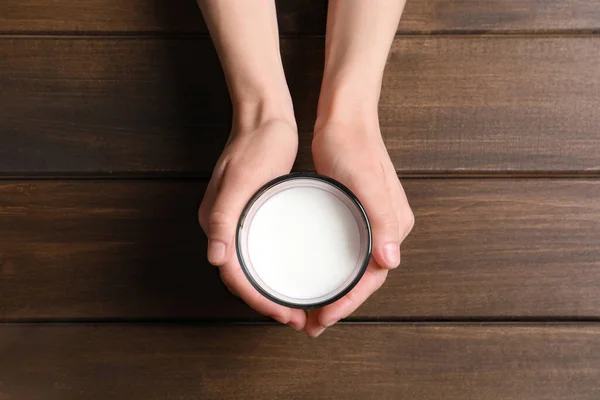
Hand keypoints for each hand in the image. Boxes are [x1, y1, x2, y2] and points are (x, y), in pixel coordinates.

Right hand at [198, 118, 306, 330]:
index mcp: (216, 222)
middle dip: (267, 302)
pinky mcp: (252, 213)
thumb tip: (215, 258)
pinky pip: (260, 251)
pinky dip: (274, 270)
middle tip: (298, 318)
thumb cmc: (256, 145)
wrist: (264, 118)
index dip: (259, 300)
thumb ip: (223, 217)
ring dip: (271, 291)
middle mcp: (223, 227)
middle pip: (242, 277)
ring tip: (298, 307)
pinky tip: (293, 274)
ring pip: (251, 267)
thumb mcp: (241, 179)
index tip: (286, 313)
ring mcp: (237, 220)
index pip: (234, 275)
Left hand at [305, 119, 414, 336]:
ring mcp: (370, 222)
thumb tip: (391, 262)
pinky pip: (345, 252)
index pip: (374, 276)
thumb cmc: (353, 146)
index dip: (350, 302)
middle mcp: (386, 229)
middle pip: (364, 278)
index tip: (325, 318)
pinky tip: (313, 277)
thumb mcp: (364, 182)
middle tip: (312, 325)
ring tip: (310, 312)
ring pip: (353, 268)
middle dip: (340, 305)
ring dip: (335, 292)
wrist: (344, 119)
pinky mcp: (354, 214)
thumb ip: (382, 221)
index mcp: (394, 226)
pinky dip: (331, 271)